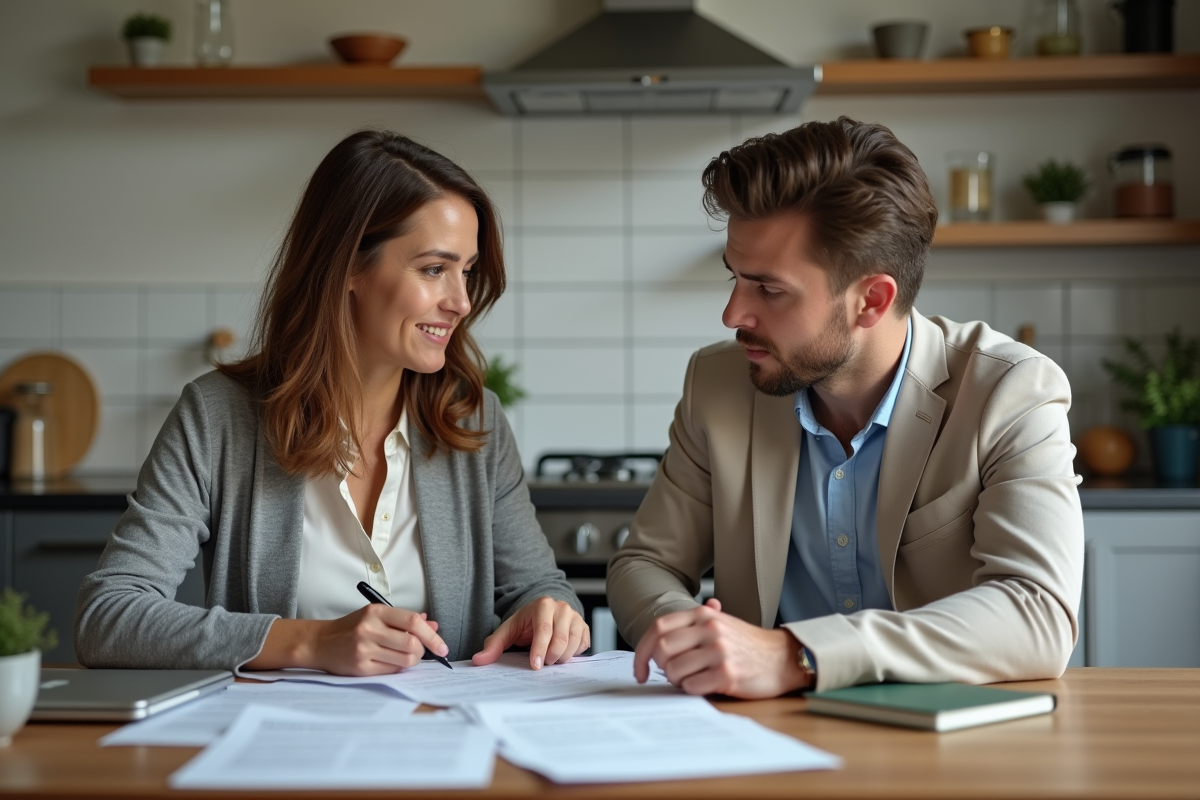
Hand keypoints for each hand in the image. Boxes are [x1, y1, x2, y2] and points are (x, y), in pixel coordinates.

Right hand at [248, 606, 448, 675]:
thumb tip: (433, 625)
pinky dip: (398, 668)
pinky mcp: (360, 668)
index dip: (432, 635)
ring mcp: (364, 650)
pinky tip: (392, 662)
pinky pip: (392, 672)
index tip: (442, 646)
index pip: (413, 622)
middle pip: (412, 644)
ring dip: (413, 661)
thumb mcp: (376, 616)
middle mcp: (369, 629)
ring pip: (405, 661)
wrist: (319, 642)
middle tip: (421, 652)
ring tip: (406, 657)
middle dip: (423, 651)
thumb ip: (405, 620)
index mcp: (376, 612)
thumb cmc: (351, 628)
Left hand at [472, 597, 589, 669]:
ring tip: (550, 658)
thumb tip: (479, 660)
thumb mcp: (508, 631)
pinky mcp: (584, 626)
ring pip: (574, 644)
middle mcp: (562, 608)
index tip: (535, 666)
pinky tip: (562, 653)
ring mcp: (576, 616)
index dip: (540, 651)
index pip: (544, 631)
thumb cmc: (526, 623)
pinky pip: (583, 646)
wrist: (545, 613)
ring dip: (561, 657)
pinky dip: (573, 655)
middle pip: (561, 640)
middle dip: (551, 657)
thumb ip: (494, 645)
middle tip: (542, 663)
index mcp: (543, 605)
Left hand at [632, 598, 811, 698]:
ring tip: (692, 679)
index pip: (658, 628)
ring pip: (674, 670)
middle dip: (661, 668)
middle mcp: (710, 629)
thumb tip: (658, 635)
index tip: (640, 669)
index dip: (642, 651)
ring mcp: (719, 651)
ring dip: (677, 681)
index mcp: (703, 615)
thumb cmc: (748, 644)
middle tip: (672, 674)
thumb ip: (691, 624)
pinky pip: (692, 686)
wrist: (783, 658)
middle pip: (662, 650)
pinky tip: (705, 685)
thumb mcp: (721, 623)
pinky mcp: (728, 674)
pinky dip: (692, 690)